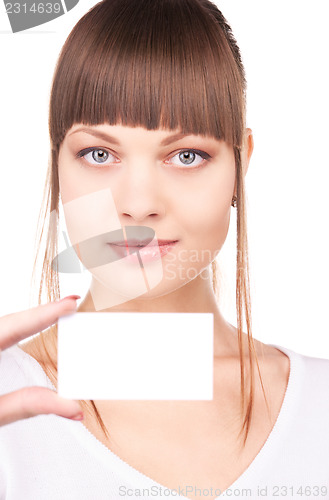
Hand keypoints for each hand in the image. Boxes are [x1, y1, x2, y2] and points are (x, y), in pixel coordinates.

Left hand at [0, 296, 83, 425]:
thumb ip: (28, 406)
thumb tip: (71, 407)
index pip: (15, 325)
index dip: (45, 313)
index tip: (70, 303)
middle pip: (11, 321)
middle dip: (43, 312)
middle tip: (71, 304)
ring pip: (5, 325)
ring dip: (30, 319)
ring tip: (57, 312)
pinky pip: (1, 333)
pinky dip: (18, 329)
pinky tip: (29, 328)